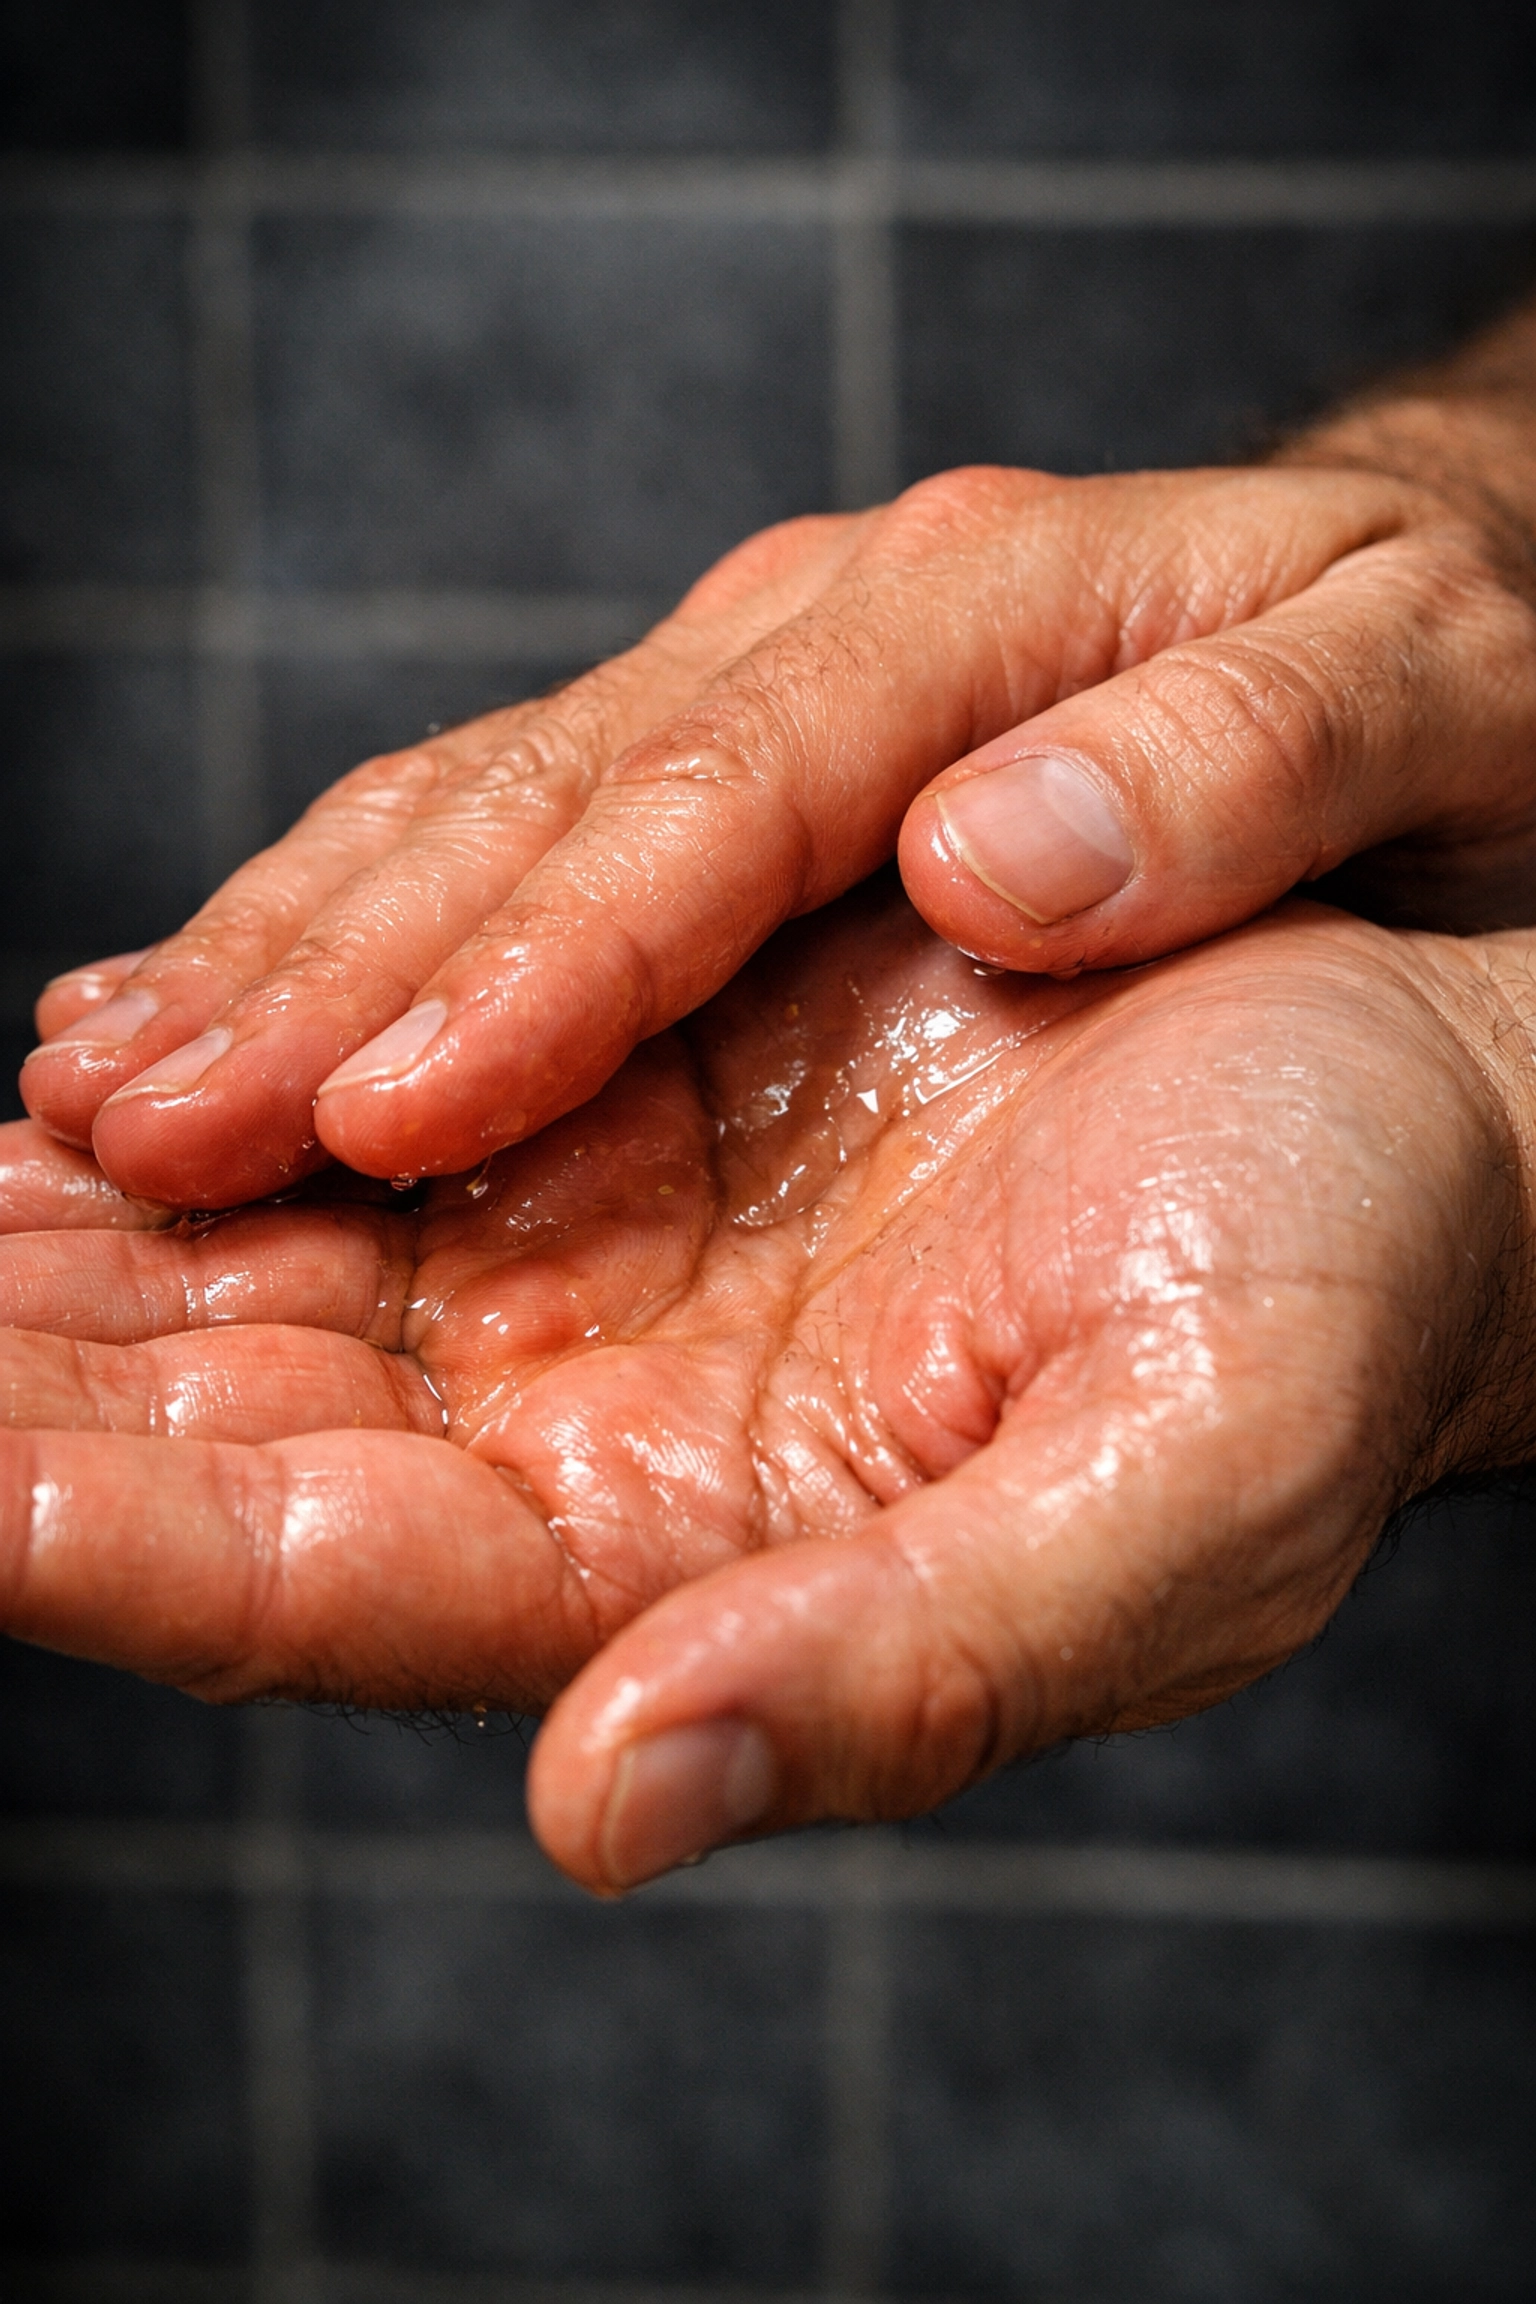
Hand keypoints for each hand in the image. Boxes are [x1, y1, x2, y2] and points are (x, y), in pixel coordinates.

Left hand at [4, 882, 1534, 1892]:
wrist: (1404, 1106)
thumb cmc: (1335, 1296)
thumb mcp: (1173, 1501)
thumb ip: (909, 1671)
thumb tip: (617, 1810)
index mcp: (704, 1566)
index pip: (338, 1585)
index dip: (121, 1542)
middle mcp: (604, 1433)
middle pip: (233, 1436)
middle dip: (29, 1374)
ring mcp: (596, 1265)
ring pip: (256, 1275)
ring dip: (68, 1239)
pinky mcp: (623, 1101)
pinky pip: (359, 1110)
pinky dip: (215, 1080)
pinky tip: (85, 1065)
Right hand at [23, 299, 1535, 1208]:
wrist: (1448, 736)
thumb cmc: (1471, 738)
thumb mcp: (1432, 691)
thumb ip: (1254, 750)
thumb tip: (1006, 850)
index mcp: (984, 625)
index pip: (718, 795)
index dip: (546, 956)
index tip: (381, 1104)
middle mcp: (825, 668)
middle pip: (532, 815)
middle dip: (317, 978)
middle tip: (114, 1127)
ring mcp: (753, 740)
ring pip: (462, 852)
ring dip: (271, 989)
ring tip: (89, 1110)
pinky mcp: (714, 839)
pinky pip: (485, 892)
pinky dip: (328, 978)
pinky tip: (188, 1050)